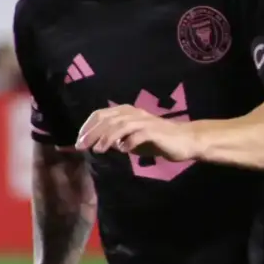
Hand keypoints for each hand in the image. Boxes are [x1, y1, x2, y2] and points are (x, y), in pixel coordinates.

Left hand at [78, 104, 203, 163]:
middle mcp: (133, 113)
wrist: (184, 140)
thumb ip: (115, 141)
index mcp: (126, 112)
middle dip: (92, 133)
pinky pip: (138, 135)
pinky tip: (123, 150)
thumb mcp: (131, 140)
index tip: (78, 141)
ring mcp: (144, 121)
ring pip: (120, 125)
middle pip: (107, 119)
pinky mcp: (154, 131)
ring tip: (98, 150)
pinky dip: (128, 142)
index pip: (100, 114)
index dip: (87, 127)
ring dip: (107, 137)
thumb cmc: (156, 140)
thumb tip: (96, 145)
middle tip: (82, 147)